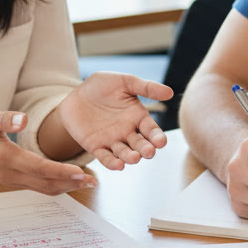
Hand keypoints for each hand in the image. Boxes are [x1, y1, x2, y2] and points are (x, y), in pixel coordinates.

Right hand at [0, 110, 95, 194]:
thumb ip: (4, 118)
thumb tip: (24, 119)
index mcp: (5, 157)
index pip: (39, 168)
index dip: (62, 172)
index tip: (82, 173)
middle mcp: (10, 173)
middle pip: (46, 183)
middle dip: (71, 183)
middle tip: (95, 181)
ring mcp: (10, 179)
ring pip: (42, 188)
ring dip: (66, 186)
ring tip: (88, 182)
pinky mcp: (11, 180)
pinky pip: (37, 186)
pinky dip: (55, 185)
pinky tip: (68, 180)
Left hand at [56, 72, 173, 170]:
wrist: (76, 93)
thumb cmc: (102, 86)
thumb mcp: (125, 82)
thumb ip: (146, 87)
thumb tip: (170, 92)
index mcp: (138, 117)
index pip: (151, 130)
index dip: (157, 137)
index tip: (161, 142)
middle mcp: (128, 132)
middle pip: (140, 145)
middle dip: (146, 149)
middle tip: (149, 152)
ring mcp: (112, 141)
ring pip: (124, 153)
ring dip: (130, 157)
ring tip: (134, 158)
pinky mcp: (96, 147)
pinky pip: (105, 157)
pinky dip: (112, 163)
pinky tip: (118, 165)